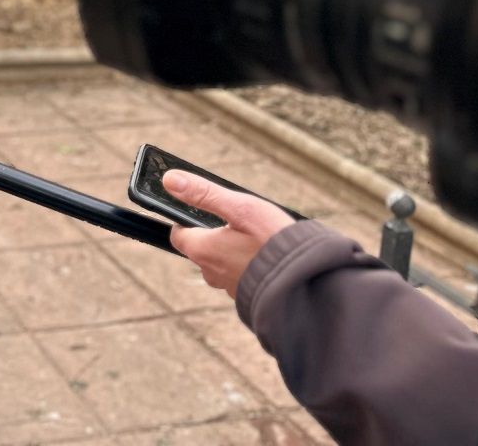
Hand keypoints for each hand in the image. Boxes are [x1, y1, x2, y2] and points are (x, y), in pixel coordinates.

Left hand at [164, 170, 295, 297]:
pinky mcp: (248, 296)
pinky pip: (239, 276)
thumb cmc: (274, 242)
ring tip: (255, 239)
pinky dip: (247, 266)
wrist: (308, 282)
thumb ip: (204, 194)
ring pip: (220, 263)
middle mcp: (211, 272)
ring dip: (231, 251)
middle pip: (200, 249)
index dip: (186, 221)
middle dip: (213, 235)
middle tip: (238, 223)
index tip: (203, 212)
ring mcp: (229, 287)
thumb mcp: (241, 208)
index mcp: (203, 250)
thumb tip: (170, 180)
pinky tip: (265, 256)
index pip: (178, 235)